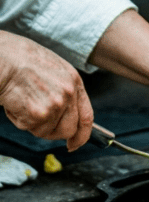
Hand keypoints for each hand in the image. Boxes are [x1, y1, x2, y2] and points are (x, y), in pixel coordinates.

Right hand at [0, 31, 93, 150]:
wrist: (2, 57)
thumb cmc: (22, 60)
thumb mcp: (54, 70)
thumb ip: (65, 91)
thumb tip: (68, 116)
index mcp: (75, 82)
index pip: (86, 117)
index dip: (82, 135)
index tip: (74, 143)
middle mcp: (69, 95)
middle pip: (68, 130)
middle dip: (54, 132)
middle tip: (38, 123)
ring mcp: (55, 105)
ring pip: (47, 132)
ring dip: (33, 124)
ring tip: (23, 102)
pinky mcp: (38, 114)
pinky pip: (29, 128)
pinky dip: (18, 120)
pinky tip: (14, 101)